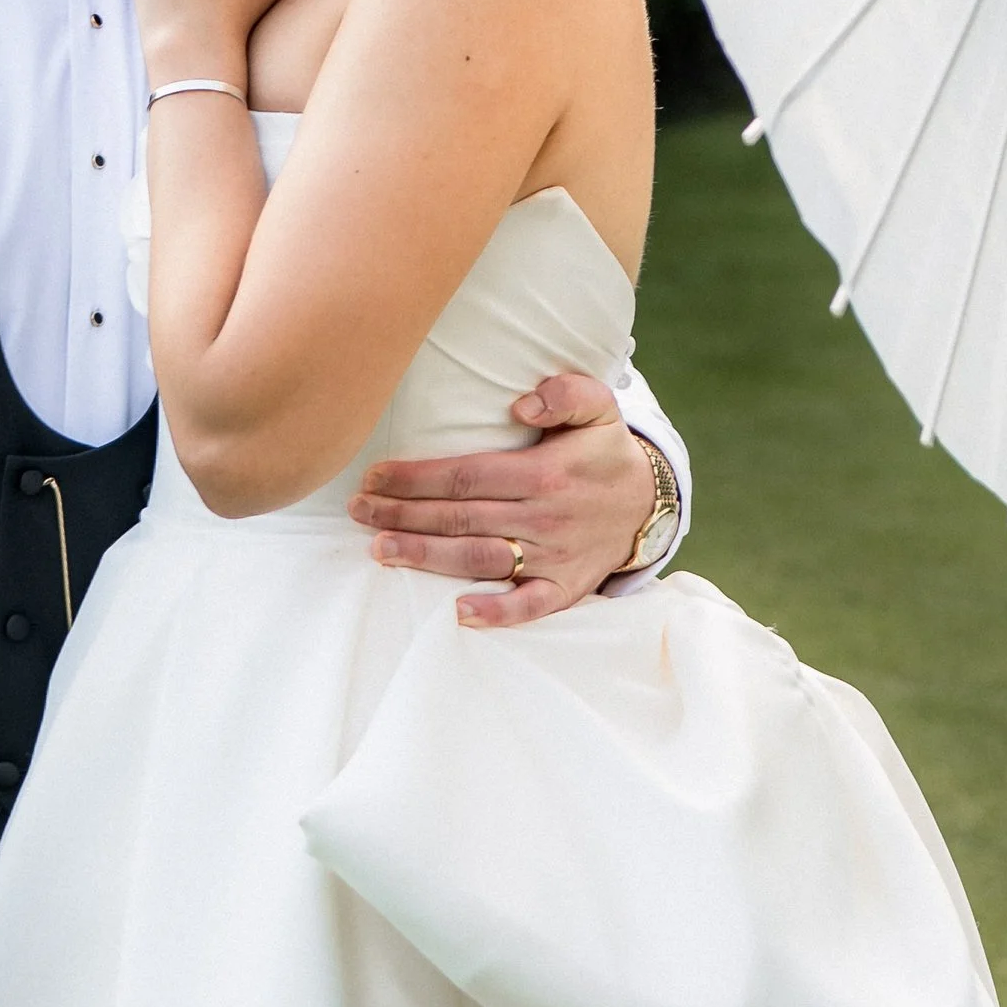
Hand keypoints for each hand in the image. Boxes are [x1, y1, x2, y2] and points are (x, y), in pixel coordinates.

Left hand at [352, 372, 659, 631]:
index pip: (467, 475)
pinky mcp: (564, 587)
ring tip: (380, 551)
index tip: (375, 477)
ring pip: (480, 559)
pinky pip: (529, 606)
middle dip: (404, 514)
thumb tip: (520, 405)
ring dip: (427, 557)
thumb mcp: (599, 407)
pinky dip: (497, 613)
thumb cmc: (605, 451)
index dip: (417, 477)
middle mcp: (544, 517)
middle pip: (461, 517)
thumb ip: (566, 393)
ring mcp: (553, 556)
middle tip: (357, 512)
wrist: (649, 503)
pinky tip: (460, 613)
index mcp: (544, 473)